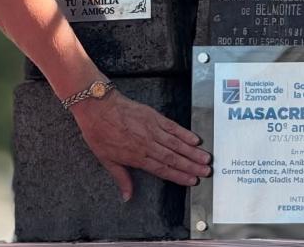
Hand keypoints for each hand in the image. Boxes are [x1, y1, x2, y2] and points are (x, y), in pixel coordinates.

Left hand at [70, 91, 211, 200]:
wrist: (98, 107)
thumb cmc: (99, 133)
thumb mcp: (106, 159)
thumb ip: (121, 178)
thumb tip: (127, 196)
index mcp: (136, 157)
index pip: (162, 169)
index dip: (179, 176)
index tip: (192, 181)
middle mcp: (147, 144)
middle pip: (173, 158)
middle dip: (191, 166)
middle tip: (205, 172)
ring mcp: (152, 130)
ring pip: (176, 143)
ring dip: (192, 152)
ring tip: (205, 158)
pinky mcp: (154, 117)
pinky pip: (172, 127)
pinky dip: (184, 133)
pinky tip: (195, 139)